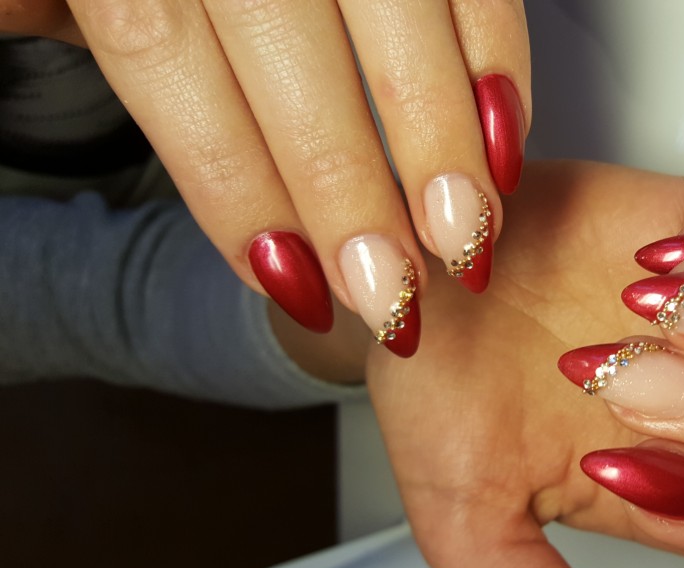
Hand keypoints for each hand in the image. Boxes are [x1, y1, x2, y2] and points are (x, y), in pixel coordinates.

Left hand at [3, 0, 528, 351]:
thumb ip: (36, 6)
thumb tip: (23, 26)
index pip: (162, 47)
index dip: (227, 177)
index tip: (289, 278)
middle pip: (283, 37)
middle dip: (346, 181)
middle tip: (391, 289)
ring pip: (392, 4)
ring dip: (440, 132)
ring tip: (465, 234)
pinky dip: (495, 53)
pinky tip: (502, 138)